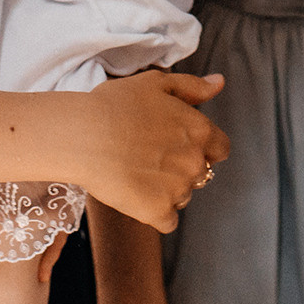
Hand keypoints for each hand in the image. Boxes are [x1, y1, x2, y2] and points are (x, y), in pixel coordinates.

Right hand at [73, 73, 228, 233]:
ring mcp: (178, 189)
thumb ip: (192, 86)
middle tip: (149, 156)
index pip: (220, 148)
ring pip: (182, 196)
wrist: (83, 136)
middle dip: (181, 167)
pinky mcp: (158, 212)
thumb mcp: (156, 83)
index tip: (177, 144)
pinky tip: (134, 195)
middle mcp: (196, 161)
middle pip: (200, 173)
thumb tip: (219, 83)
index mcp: (200, 130)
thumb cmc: (114, 105)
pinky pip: (167, 221)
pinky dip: (154, 212)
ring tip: (136, 172)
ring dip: (166, 190)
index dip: (201, 146)